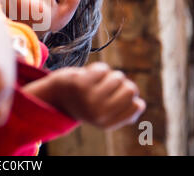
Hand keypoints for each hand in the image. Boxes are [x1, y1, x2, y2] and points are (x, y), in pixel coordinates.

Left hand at [23, 62, 145, 130]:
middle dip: (122, 83)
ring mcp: (90, 98)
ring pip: (117, 76)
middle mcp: (99, 114)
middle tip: (108, 84)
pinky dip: (98, 69)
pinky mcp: (81, 84)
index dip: (131, 96)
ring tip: (96, 80)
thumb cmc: (83, 102)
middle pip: (131, 89)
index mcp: (106, 123)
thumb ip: (120, 110)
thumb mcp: (102, 112)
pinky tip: (88, 75)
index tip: (117, 94)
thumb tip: (140, 104)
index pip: (137, 105)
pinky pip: (103, 69)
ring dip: (108, 74)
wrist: (53, 96)